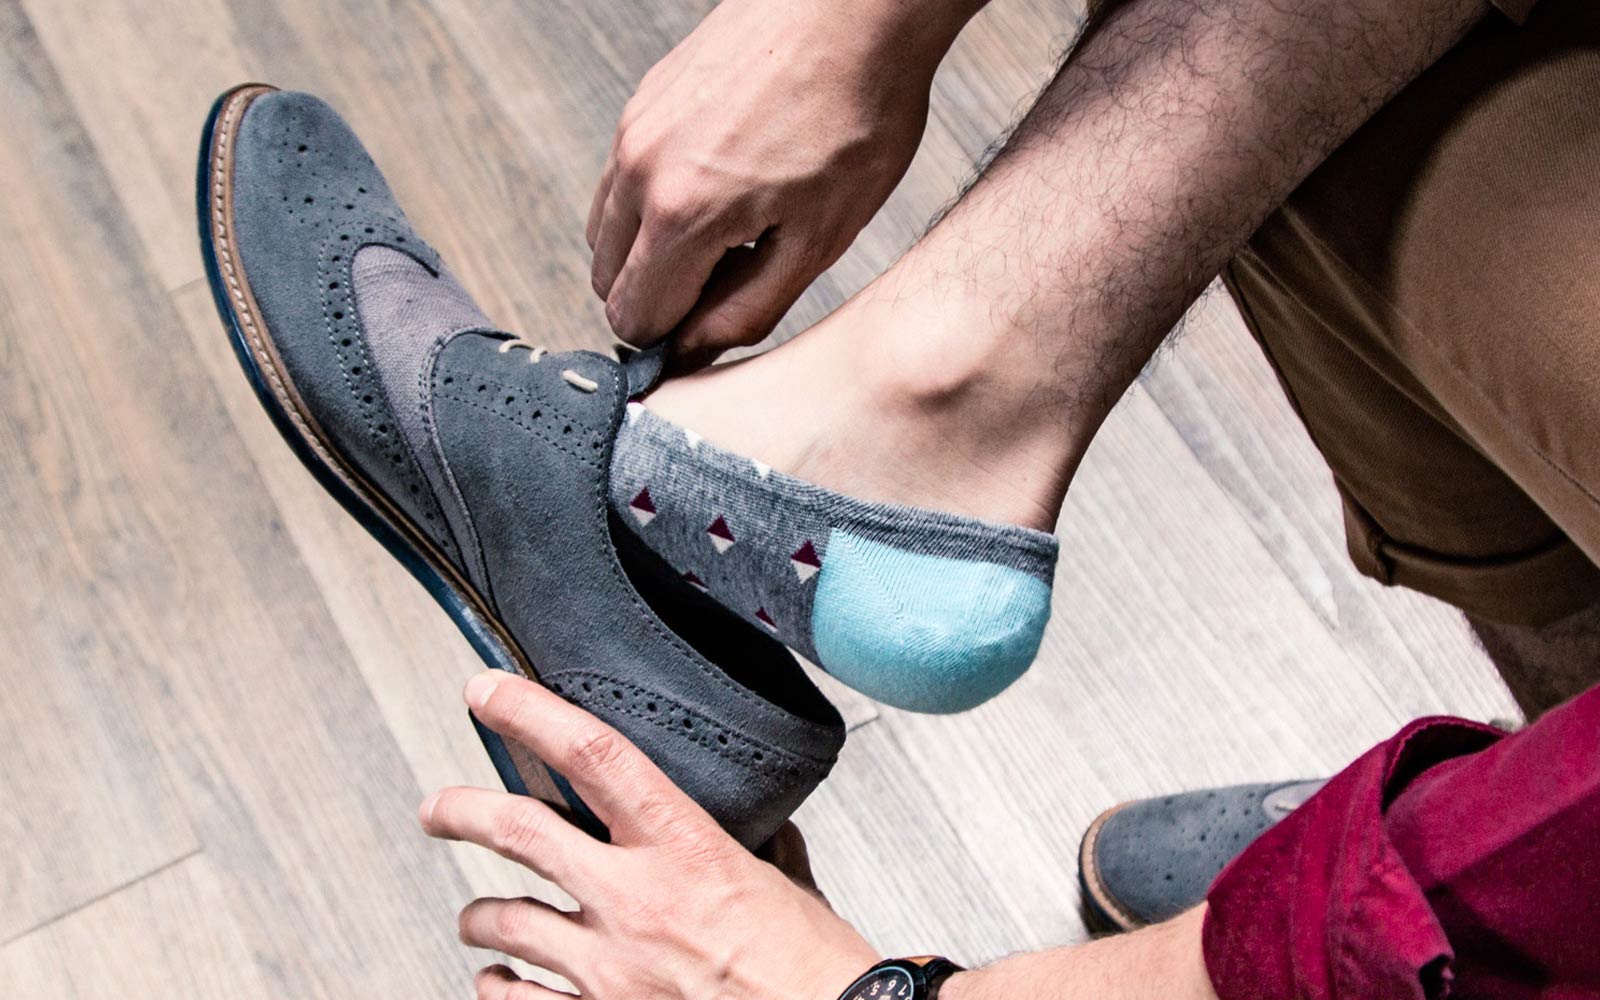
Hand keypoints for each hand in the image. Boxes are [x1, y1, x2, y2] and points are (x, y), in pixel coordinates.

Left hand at [420, 672, 879, 998]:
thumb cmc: (813, 969)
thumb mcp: (786, 882)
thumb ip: (757, 848)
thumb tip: (757, 830)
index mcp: (688, 848)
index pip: (594, 755)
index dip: (529, 713)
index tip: (488, 692)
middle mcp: (636, 902)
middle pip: (518, 832)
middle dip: (462, 811)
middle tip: (439, 808)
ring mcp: (609, 970)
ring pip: (503, 921)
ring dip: (480, 916)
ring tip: (475, 916)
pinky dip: (496, 985)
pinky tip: (497, 978)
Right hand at [587, 0, 982, 361]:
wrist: (856, 10)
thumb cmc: (857, 116)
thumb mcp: (820, 238)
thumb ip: (748, 308)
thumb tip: (695, 349)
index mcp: (681, 214)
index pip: (632, 318)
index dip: (672, 337)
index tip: (714, 324)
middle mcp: (639, 169)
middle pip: (606, 280)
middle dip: (658, 297)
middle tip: (729, 279)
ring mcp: (634, 128)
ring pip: (606, 230)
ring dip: (651, 251)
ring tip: (728, 233)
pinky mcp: (643, 100)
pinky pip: (621, 179)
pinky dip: (654, 204)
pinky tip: (722, 186)